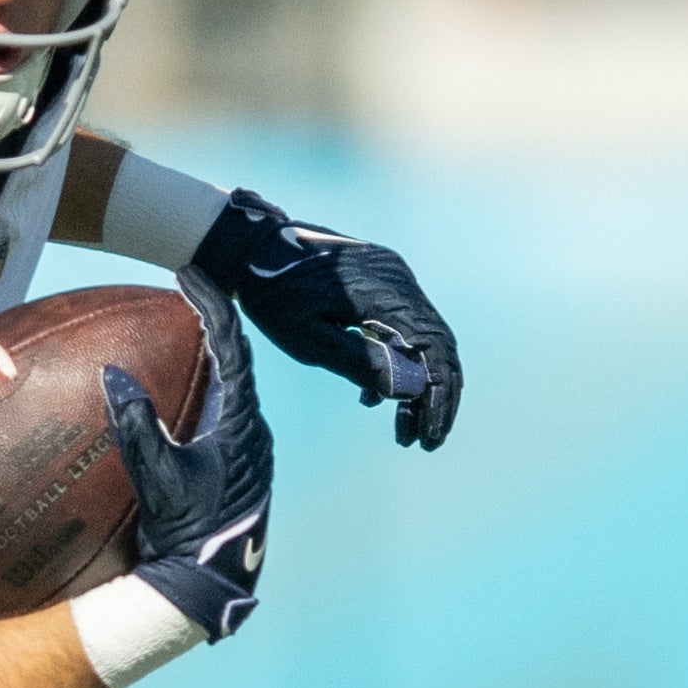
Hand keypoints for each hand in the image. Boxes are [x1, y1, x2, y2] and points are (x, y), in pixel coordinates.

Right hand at [99, 271, 271, 642]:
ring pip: (236, 383)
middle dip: (213, 318)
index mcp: (242, 424)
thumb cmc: (185, 535)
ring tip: (186, 325)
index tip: (188, 273)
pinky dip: (208, 382)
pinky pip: (227, 408)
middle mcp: (255, 431)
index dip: (209, 304)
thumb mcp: (156, 480)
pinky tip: (184, 385)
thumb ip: (137, 427)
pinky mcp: (241, 465)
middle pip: (238, 357)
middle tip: (187, 287)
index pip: (229, 346)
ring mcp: (251, 449)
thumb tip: (113, 375)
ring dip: (213, 351)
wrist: (210, 585)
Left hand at [194, 191, 459, 448]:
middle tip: (421, 441)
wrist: (248, 245)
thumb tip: (410, 389)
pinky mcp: (381, 279)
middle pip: (437, 345)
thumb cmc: (271, 295)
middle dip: (433, 398)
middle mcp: (399, 279)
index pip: (435, 348)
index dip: (440, 397)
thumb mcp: (307, 339)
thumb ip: (360, 361)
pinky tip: (373, 395)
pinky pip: (403, 325)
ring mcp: (393, 276)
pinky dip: (397, 360)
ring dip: (415, 384)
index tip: (430, 438)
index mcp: (385, 292)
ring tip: (401, 430)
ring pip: (422, 337)